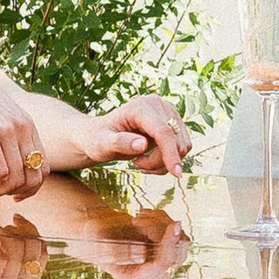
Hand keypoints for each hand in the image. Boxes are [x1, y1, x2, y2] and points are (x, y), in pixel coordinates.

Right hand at [0, 53, 51, 200]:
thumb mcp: (1, 119)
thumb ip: (11, 137)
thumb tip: (12, 166)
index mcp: (29, 126)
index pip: (43, 168)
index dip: (30, 188)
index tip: (13, 193)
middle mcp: (23, 129)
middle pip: (33, 178)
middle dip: (15, 192)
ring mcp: (7, 132)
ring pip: (16, 179)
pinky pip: (0, 173)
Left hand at [39, 95, 192, 176]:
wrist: (100, 135)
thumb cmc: (97, 138)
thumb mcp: (102, 143)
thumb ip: (121, 143)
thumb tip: (143, 144)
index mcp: (140, 107)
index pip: (163, 131)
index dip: (170, 152)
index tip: (176, 174)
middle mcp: (157, 105)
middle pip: (173, 140)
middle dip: (159, 160)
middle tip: (137, 164)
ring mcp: (167, 113)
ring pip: (181, 145)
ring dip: (164, 162)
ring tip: (140, 161)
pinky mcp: (172, 123)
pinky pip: (181, 147)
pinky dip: (167, 159)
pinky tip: (148, 159)